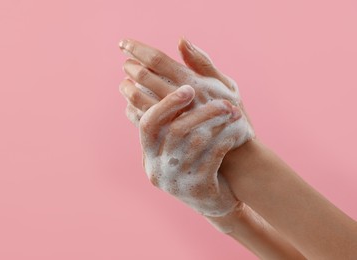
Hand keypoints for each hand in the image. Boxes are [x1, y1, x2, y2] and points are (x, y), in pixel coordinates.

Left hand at [119, 37, 254, 148]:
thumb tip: (180, 40)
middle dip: (132, 68)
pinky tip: (131, 103)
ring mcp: (171, 118)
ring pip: (138, 98)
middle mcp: (181, 99)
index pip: (158, 60)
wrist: (233, 152)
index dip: (138, 49)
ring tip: (125, 83)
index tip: (124, 43)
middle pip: (145, 77)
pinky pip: (140, 118)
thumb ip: (202, 63)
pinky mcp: (165, 135)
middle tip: (127, 65)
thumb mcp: (226, 85)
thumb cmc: (231, 112)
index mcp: (193, 82)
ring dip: (127, 88)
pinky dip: (131, 108)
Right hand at [139, 84, 241, 217]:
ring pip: (196, 142)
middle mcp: (158, 167)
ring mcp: (176, 180)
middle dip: (202, 111)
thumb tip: (167, 85)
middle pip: (175, 130)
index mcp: (150, 152)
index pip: (149, 124)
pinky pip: (212, 158)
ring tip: (234, 111)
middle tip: (223, 101)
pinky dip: (225, 140)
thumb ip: (170, 120)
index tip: (189, 89)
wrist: (211, 202)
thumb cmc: (194, 163)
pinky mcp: (197, 189)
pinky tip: (235, 131)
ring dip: (218, 122)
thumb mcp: (177, 146)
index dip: (167, 104)